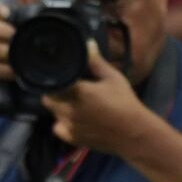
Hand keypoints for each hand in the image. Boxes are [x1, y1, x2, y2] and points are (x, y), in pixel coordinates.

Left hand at [42, 41, 156, 156]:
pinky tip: (73, 119)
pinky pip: (57, 128)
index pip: (53, 82)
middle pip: (48, 97)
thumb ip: (96, 62)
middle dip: (56, 92)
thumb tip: (87, 44)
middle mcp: (69, 109)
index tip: (62, 74)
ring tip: (73, 103)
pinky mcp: (72, 138)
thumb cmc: (124, 103)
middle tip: (69, 88)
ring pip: (53, 112)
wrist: (133, 133)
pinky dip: (61, 123)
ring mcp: (69, 125)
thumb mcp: (112, 78)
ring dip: (59, 106)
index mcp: (78, 91)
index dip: (55, 77)